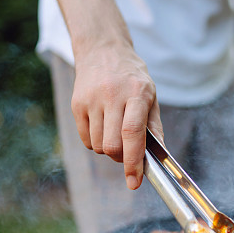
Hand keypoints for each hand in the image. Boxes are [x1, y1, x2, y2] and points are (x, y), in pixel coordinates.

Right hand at [71, 42, 163, 189]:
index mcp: (136, 93)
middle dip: (121, 158)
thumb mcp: (151, 96)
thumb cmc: (132, 78)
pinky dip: (96, 142)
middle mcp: (112, 95)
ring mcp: (91, 100)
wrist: (102, 50)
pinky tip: (103, 126)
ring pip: (99, 146)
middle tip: (127, 152)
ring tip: (116, 131)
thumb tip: (157, 158)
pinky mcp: (76, 104)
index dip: (133, 161)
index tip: (134, 182)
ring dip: (109, 149)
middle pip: (112, 145)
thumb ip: (154, 128)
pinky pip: (86, 140)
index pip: (133, 134)